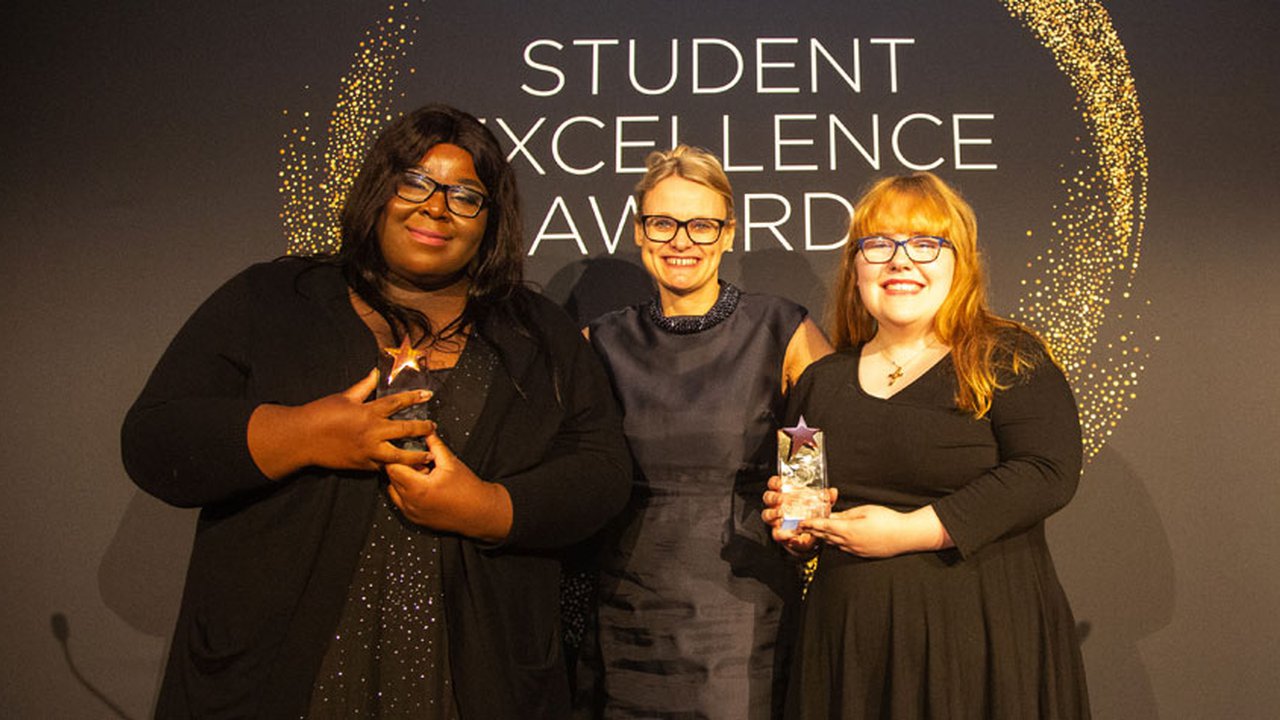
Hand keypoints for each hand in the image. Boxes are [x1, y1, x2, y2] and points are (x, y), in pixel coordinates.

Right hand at [248, 369, 433, 478]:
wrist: (302, 438)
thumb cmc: (321, 414)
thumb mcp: (344, 397)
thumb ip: (363, 387)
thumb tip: (375, 372)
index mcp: (367, 412)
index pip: (397, 403)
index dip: (414, 397)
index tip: (428, 395)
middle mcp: (371, 432)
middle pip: (404, 430)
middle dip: (422, 429)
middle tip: (433, 428)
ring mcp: (367, 451)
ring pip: (398, 455)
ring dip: (415, 456)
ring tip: (427, 456)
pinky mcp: (362, 465)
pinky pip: (382, 467)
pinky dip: (394, 467)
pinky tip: (406, 468)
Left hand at [385, 430, 513, 541]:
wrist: (479, 513)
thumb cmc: (468, 490)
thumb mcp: (451, 462)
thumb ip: (435, 445)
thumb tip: (427, 431)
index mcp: (418, 488)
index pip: (393, 467)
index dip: (398, 455)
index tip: (406, 449)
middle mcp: (411, 502)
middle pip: (391, 478)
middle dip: (401, 467)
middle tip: (418, 461)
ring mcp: (411, 513)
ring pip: (393, 490)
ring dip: (402, 480)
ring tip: (421, 476)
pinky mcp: (414, 519)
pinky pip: (400, 502)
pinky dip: (405, 492)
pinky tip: (422, 487)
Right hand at [761, 475, 837, 555]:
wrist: (810, 537)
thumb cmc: (810, 517)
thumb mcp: (820, 506)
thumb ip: (826, 499)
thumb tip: (832, 492)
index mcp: (785, 495)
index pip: (774, 485)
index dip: (775, 482)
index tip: (779, 482)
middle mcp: (778, 506)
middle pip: (768, 498)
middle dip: (773, 497)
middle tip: (781, 498)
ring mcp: (776, 520)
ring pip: (766, 514)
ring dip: (772, 513)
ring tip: (780, 513)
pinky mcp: (779, 533)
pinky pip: (776, 533)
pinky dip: (783, 533)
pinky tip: (790, 532)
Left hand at [800, 504, 951, 557]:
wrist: (905, 536)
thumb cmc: (887, 520)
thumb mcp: (864, 511)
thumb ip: (846, 515)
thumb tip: (832, 517)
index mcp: (848, 530)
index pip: (823, 527)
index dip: (810, 524)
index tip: (801, 522)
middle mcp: (849, 543)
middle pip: (825, 537)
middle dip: (813, 531)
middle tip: (802, 527)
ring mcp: (855, 550)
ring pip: (833, 544)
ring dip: (823, 538)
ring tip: (814, 532)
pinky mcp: (861, 554)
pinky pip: (843, 548)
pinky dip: (835, 543)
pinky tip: (833, 539)